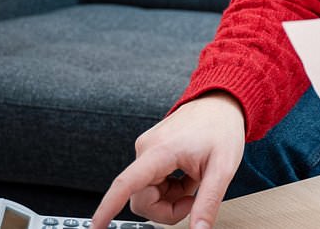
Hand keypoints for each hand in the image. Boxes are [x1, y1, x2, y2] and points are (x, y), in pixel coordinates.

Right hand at [92, 92, 246, 228]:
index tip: (96, 226)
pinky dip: (170, 188)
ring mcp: (146, 150)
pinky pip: (151, 184)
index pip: (126, 183)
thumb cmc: (222, 127)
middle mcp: (146, 149)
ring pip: (146, 194)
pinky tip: (186, 176)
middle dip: (167, 209)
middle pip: (141, 199)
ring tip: (192, 181)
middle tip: (193, 199)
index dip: (108, 207)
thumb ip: (208, 202)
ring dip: (170, 197)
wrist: (221, 102)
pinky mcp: (149, 152)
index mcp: (160, 151)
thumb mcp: (222, 169)